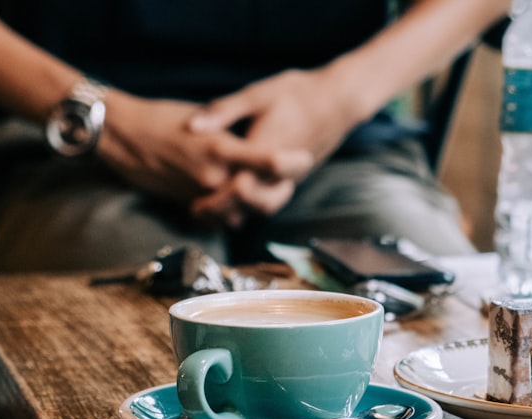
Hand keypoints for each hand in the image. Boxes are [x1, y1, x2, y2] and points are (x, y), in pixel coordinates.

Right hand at [96, 90, 312, 228]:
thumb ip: (233, 135)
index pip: (272, 161)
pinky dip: (230, 213)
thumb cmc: (162, 117)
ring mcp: (201, 195)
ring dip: (254, 204)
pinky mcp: (187, 204)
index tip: (305, 158)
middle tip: (287, 180)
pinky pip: (219, 218)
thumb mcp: (205, 117)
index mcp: (223, 148)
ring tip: (262, 188)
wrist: (121, 134)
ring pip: (243, 212)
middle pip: (263, 196)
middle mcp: (215, 177)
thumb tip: (259, 146)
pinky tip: (233, 199)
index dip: (294, 162)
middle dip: (277, 190)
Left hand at [186, 68, 362, 223]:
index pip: (238, 186)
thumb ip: (224, 111)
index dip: (215, 199)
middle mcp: (281, 172)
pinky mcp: (296, 177)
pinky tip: (235, 201)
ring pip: (264, 206)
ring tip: (212, 212)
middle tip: (196, 213)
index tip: (193, 204)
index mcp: (267, 151)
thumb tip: (192, 126)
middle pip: (249, 204)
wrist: (339, 100)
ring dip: (238, 211)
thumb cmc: (299, 92)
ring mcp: (291, 177)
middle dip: (223, 212)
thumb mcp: (257, 94)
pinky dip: (252, 205)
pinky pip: (273, 199)